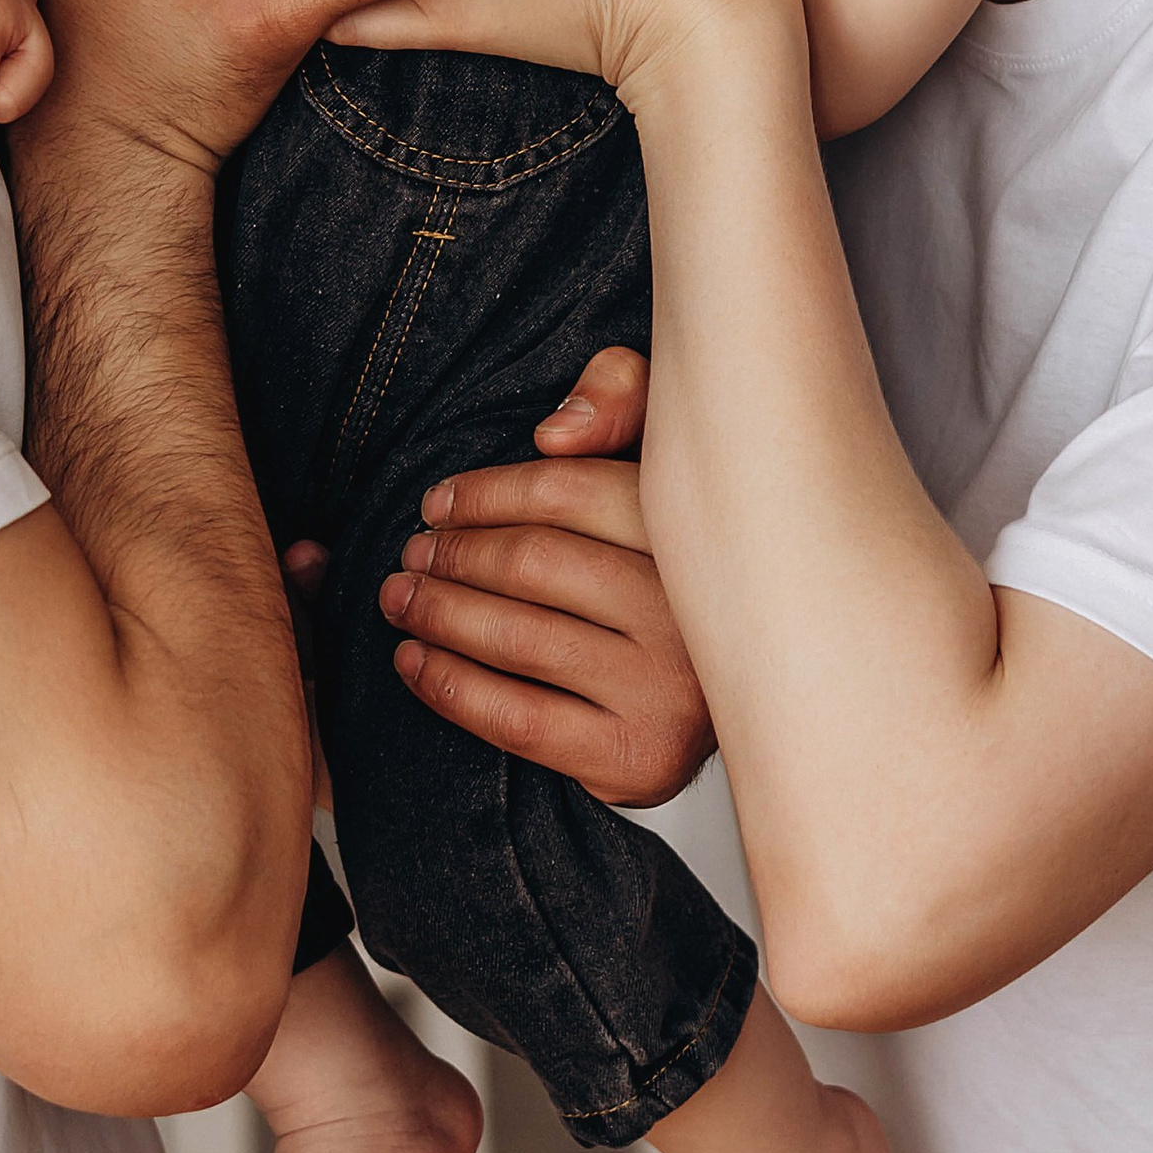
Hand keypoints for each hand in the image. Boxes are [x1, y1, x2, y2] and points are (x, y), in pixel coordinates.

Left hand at [376, 347, 716, 806]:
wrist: (752, 688)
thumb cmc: (674, 562)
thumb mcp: (663, 452)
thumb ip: (618, 396)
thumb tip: (555, 436)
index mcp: (699, 527)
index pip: (569, 491)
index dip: (485, 493)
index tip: (437, 503)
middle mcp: (692, 609)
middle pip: (535, 563)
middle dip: (454, 554)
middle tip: (411, 553)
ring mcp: (671, 689)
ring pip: (517, 638)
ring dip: (437, 613)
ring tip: (400, 598)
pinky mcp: (640, 756)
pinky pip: (517, 717)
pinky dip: (448, 686)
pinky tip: (414, 662)